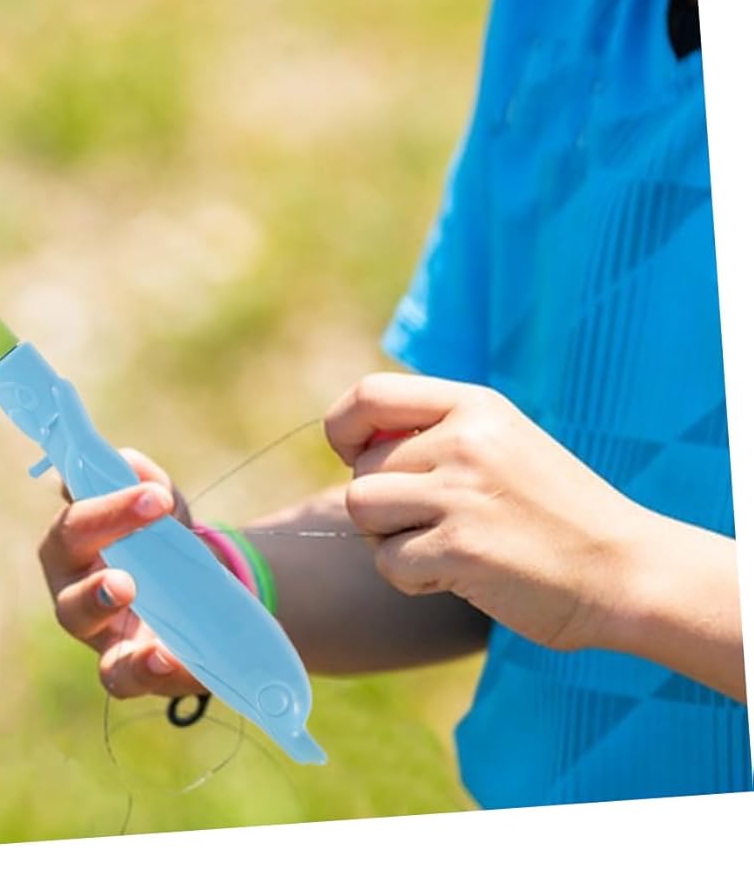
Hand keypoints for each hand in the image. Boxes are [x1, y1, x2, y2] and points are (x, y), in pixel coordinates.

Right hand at [36, 448, 202, 700]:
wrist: (196, 583)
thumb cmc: (158, 535)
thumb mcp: (157, 499)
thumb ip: (142, 476)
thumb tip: (127, 464)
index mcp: (71, 549)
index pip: (74, 528)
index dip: (109, 513)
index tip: (156, 498)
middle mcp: (75, 598)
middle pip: (71, 599)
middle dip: (94, 589)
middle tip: (126, 581)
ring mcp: (103, 640)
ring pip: (98, 657)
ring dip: (115, 645)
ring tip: (142, 625)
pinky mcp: (133, 670)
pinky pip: (129, 679)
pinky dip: (150, 671)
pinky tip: (172, 657)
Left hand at [325, 373, 655, 651]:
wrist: (629, 572)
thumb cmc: (555, 511)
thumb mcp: (501, 443)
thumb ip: (433, 432)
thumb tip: (351, 443)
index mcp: (474, 406)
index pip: (369, 395)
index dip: (344, 428)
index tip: (354, 456)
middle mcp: (464, 441)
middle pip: (361, 469)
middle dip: (382, 503)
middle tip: (435, 524)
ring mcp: (461, 494)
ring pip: (361, 510)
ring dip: (388, 539)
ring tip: (442, 547)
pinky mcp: (461, 549)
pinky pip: (387, 562)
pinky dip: (411, 578)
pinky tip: (458, 576)